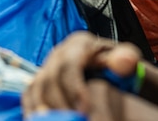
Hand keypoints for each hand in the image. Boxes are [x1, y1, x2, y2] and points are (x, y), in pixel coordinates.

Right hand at [22, 31, 139, 119]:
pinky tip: (40, 120)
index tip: (85, 110)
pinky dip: (33, 109)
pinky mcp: (41, 80)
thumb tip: (124, 61)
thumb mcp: (127, 59)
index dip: (74, 88)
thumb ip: (126, 59)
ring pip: (36, 87)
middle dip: (58, 104)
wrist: (110, 69)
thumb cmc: (119, 65)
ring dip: (42, 109)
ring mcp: (48, 67)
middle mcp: (59, 54)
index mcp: (79, 44)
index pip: (69, 64)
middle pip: (49, 78)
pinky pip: (30, 94)